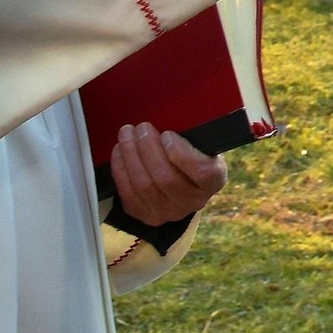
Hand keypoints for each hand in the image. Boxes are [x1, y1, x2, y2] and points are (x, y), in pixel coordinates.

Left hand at [111, 123, 227, 225]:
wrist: (183, 185)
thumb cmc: (192, 155)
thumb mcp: (201, 144)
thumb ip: (190, 135)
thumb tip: (167, 116)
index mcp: (213, 180)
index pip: (202, 173)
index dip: (182, 154)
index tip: (167, 135)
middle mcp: (193, 201)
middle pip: (166, 178)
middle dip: (148, 149)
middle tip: (140, 128)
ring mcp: (169, 212)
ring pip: (144, 185)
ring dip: (130, 156)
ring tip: (126, 134)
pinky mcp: (147, 216)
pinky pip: (129, 194)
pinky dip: (121, 170)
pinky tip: (119, 152)